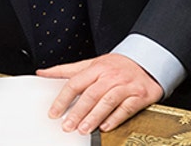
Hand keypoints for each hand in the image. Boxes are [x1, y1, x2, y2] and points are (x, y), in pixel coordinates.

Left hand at [37, 53, 162, 133]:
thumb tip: (42, 73)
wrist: (148, 61)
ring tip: (83, 129)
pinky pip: (126, 108)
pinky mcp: (139, 96)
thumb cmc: (116, 65)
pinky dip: (115, 118)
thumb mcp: (91, 63)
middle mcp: (110, 76)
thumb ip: (67, 70)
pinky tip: (105, 127)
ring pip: (107, 102)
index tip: (54, 113)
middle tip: (67, 126)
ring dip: (94, 117)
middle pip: (91, 95)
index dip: (63, 99)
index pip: (75, 83)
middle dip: (78, 112)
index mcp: (97, 68)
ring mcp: (125, 86)